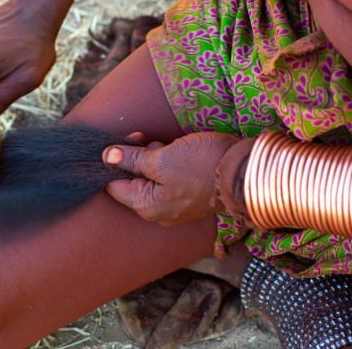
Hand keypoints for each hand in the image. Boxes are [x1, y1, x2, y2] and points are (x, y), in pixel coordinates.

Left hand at [102, 132, 239, 226]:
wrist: (244, 171)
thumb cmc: (201, 165)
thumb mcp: (162, 159)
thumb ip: (132, 160)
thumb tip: (107, 156)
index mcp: (147, 207)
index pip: (114, 186)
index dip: (114, 162)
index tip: (123, 142)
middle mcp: (158, 212)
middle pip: (132, 181)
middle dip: (135, 157)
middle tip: (145, 139)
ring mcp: (174, 205)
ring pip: (150, 178)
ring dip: (152, 158)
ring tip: (167, 146)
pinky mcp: (188, 196)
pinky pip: (167, 180)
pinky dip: (167, 164)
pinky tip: (176, 153)